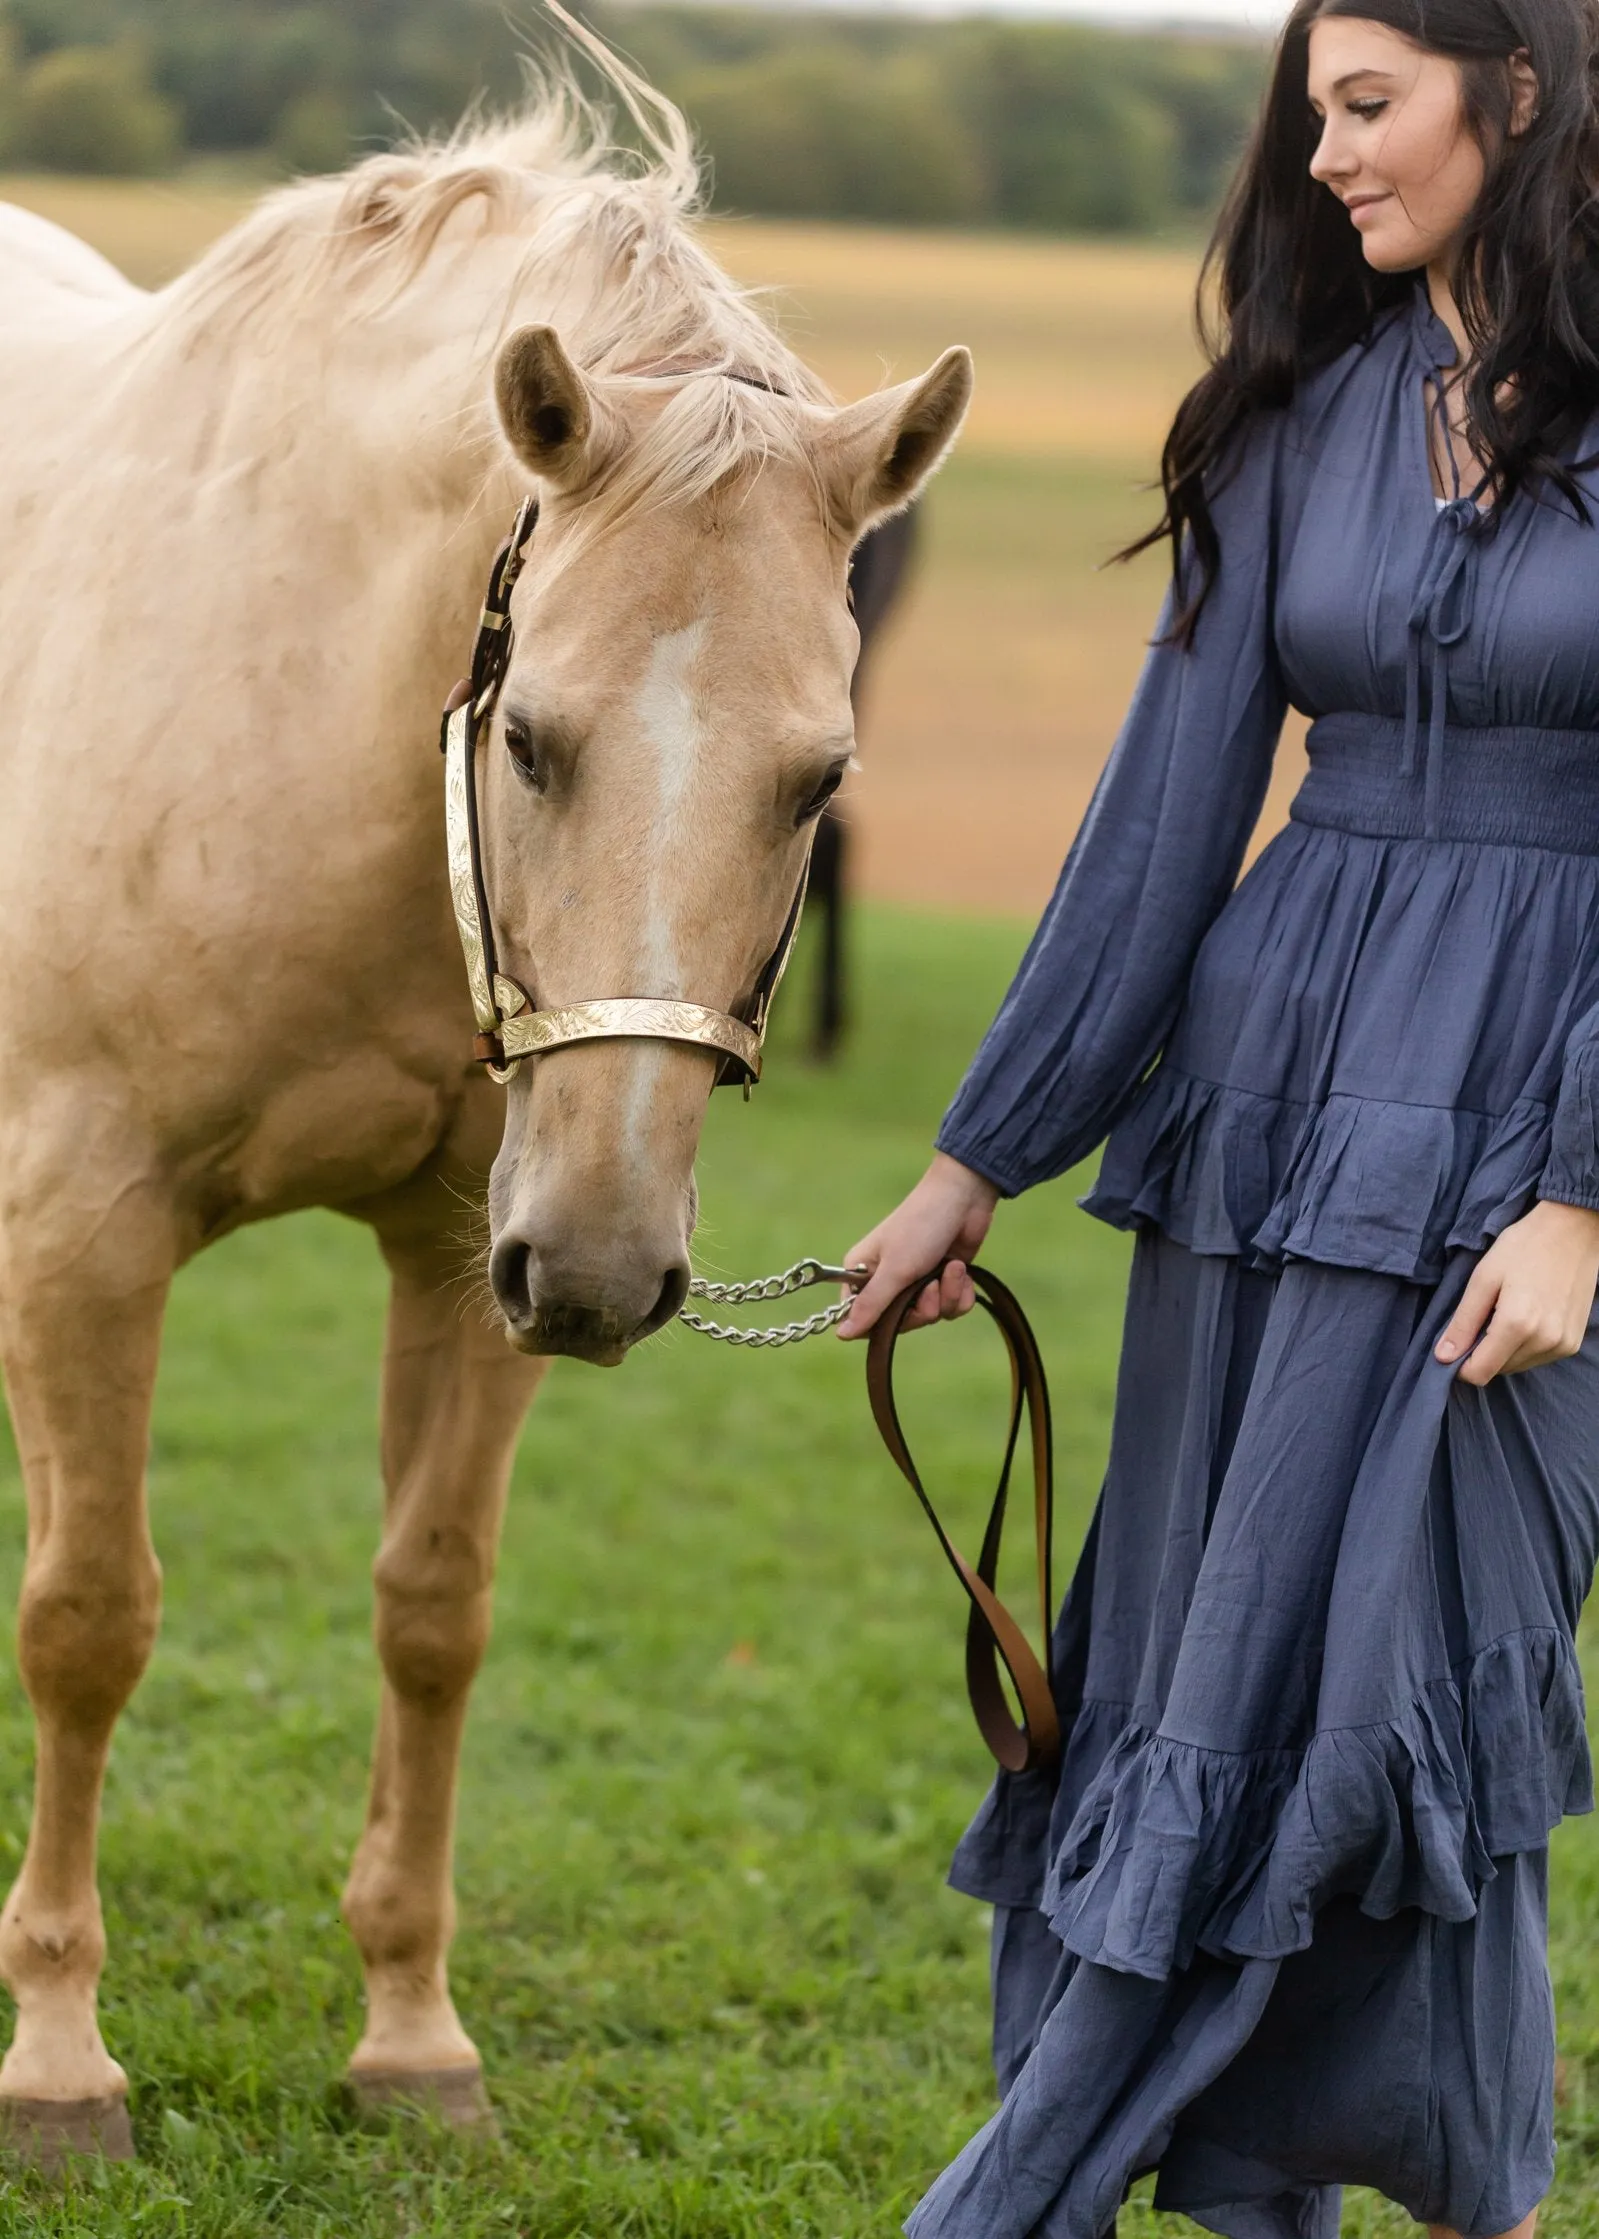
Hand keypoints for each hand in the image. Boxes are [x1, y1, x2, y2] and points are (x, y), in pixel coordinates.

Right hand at [836, 1153, 999, 1339]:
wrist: (964, 1197)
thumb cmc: (920, 1226)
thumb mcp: (895, 1269)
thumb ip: (870, 1305)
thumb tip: (841, 1334)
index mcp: (863, 1273)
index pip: (860, 1318)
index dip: (880, 1323)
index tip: (900, 1313)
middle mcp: (887, 1279)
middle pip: (900, 1322)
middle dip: (923, 1308)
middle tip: (931, 1285)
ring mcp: (917, 1281)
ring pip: (930, 1315)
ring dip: (946, 1296)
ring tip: (951, 1268)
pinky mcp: (943, 1279)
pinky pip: (951, 1307)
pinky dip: (960, 1292)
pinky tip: (962, 1271)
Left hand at [1435, 1200, 1598, 1385]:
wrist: (1573, 1231)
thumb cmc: (1524, 1247)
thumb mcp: (1483, 1278)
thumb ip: (1463, 1322)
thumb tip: (1443, 1357)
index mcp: (1517, 1325)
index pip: (1479, 1373)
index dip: (1459, 1365)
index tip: (1454, 1345)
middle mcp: (1544, 1341)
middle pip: (1498, 1370)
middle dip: (1482, 1352)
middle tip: (1482, 1317)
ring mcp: (1563, 1344)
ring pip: (1518, 1366)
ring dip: (1504, 1350)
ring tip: (1506, 1312)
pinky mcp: (1573, 1343)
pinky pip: (1538, 1358)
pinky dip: (1525, 1346)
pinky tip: (1526, 1317)